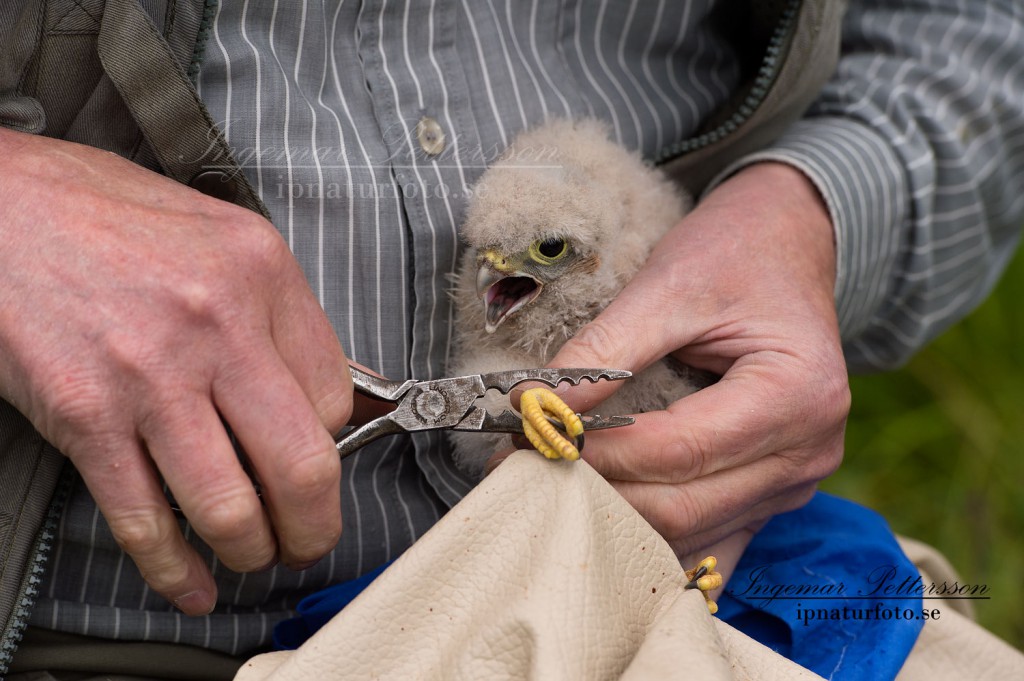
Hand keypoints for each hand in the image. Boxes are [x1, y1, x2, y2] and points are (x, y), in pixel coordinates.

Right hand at [0, 129, 352, 613]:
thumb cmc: (100, 212)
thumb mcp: (217, 231)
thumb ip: (274, 309)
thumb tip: (319, 385)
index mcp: (259, 273)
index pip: (335, 395)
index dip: (332, 441)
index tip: (316, 455)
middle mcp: (215, 326)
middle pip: (301, 463)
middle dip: (315, 524)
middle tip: (310, 539)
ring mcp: (149, 376)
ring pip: (229, 505)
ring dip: (252, 551)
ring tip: (255, 556)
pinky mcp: (85, 416)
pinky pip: (144, 517)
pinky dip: (172, 567)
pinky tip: (190, 583)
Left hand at [531, 162, 849, 570]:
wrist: (786, 244)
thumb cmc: (735, 254)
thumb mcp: (669, 284)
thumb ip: (605, 347)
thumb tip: (536, 404)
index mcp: (797, 394)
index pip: (679, 450)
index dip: (600, 452)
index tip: (532, 437)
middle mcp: (806, 451)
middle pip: (683, 506)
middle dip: (596, 492)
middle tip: (525, 466)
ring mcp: (793, 481)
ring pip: (689, 533)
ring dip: (613, 519)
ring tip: (550, 485)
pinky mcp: (772, 493)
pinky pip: (709, 537)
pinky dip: (651, 535)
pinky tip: (601, 516)